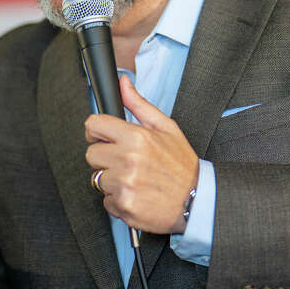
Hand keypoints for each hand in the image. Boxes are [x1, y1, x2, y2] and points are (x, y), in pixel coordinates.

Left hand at [85, 75, 198, 233]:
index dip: (97, 131)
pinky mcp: (123, 205)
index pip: (94, 125)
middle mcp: (128, 159)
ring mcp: (124, 184)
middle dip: (106, 158)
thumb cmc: (183, 165)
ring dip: (113, 181)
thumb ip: (139, 105)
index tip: (103, 137)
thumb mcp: (167, 128)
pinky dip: (119, 200)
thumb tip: (123, 83)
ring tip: (136, 180)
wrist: (197, 200)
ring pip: (98, 179)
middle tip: (128, 162)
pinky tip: (137, 195)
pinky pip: (106, 201)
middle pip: (92, 154)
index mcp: (137, 137)